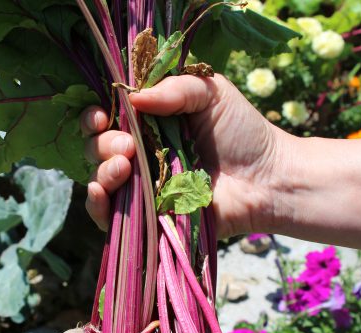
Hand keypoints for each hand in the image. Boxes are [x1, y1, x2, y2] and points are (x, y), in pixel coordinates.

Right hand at [81, 74, 287, 236]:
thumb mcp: (212, 93)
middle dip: (104, 145)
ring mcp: (143, 187)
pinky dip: (97, 206)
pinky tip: (100, 192)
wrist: (265, 179)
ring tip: (124, 166)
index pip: (107, 120)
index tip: (104, 116)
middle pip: (98, 149)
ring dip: (102, 171)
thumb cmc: (242, 133)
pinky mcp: (148, 216)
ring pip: (100, 181)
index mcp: (150, 124)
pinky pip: (110, 216)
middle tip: (129, 146)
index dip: (95, 117)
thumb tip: (131, 97)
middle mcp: (140, 155)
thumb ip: (174, 88)